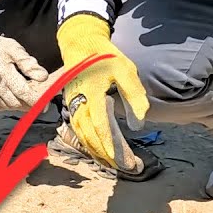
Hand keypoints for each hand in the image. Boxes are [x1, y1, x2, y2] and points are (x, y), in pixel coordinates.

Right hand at [0, 17, 48, 110]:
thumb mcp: (14, 49)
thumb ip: (28, 63)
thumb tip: (43, 76)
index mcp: (4, 72)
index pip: (22, 92)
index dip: (36, 100)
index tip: (46, 102)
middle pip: (17, 103)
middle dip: (30, 103)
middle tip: (40, 99)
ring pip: (10, 106)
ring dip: (21, 104)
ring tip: (27, 94)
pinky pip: (1, 107)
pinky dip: (11, 104)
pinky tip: (15, 95)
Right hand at [57, 14, 149, 173]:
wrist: (80, 44)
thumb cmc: (105, 56)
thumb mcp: (125, 70)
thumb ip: (134, 95)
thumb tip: (139, 124)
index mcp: (92, 93)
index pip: (101, 126)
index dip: (112, 145)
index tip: (123, 160)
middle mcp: (79, 102)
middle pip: (90, 135)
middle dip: (107, 154)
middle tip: (125, 168)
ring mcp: (73, 105)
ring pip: (82, 135)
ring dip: (96, 152)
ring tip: (113, 165)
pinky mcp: (73, 106)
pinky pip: (79, 130)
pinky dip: (89, 143)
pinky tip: (99, 151)